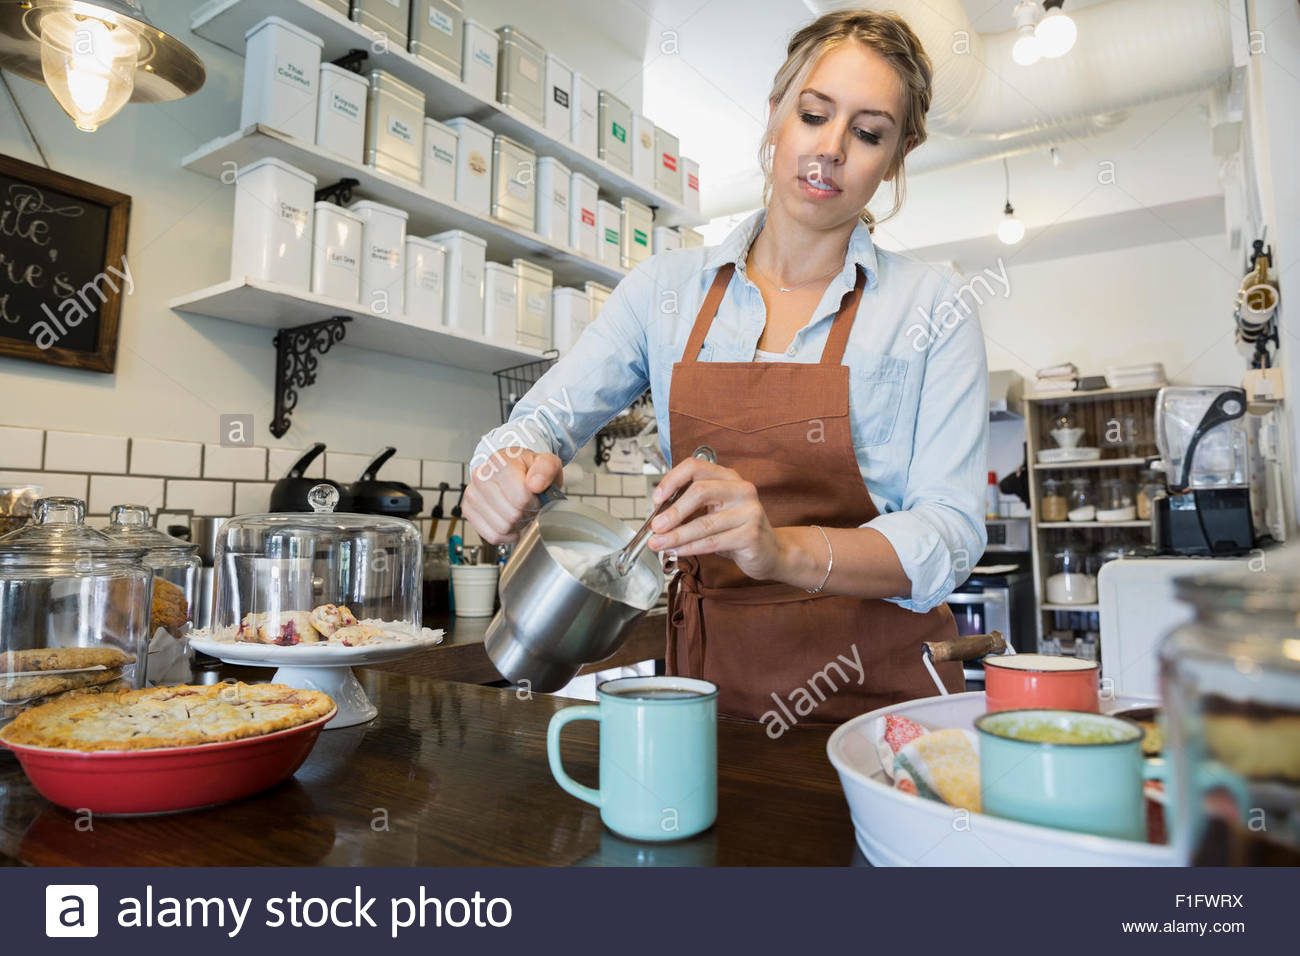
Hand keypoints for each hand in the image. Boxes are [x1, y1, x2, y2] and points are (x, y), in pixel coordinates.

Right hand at [464, 448, 562, 544]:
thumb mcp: (547, 463)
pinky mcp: (469, 510)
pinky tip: (511, 523)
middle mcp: (481, 476)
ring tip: (519, 511)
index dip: (534, 502)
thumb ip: (546, 469)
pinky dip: (505, 535)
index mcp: (500, 462)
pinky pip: (491, 535)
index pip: (521, 498)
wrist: (515, 471)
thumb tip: (535, 484)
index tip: (536, 497)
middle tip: (528, 505)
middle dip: (525, 514)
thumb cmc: (529, 469)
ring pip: (502, 527)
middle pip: (511, 515)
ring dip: (516, 525)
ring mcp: (472, 494)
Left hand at [645, 458, 783, 580]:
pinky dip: (690, 548)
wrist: (770, 552)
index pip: (695, 466)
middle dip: (673, 511)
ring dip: (676, 535)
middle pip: (700, 491)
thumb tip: (657, 514)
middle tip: (655, 526)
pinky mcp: (751, 535)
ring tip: (658, 544)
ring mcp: (749, 511)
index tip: (656, 499)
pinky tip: (677, 551)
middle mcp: (742, 489)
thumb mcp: (714, 512)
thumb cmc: (736, 531)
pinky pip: (713, 542)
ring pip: (704, 523)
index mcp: (728, 477)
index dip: (672, 480)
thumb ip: (690, 508)